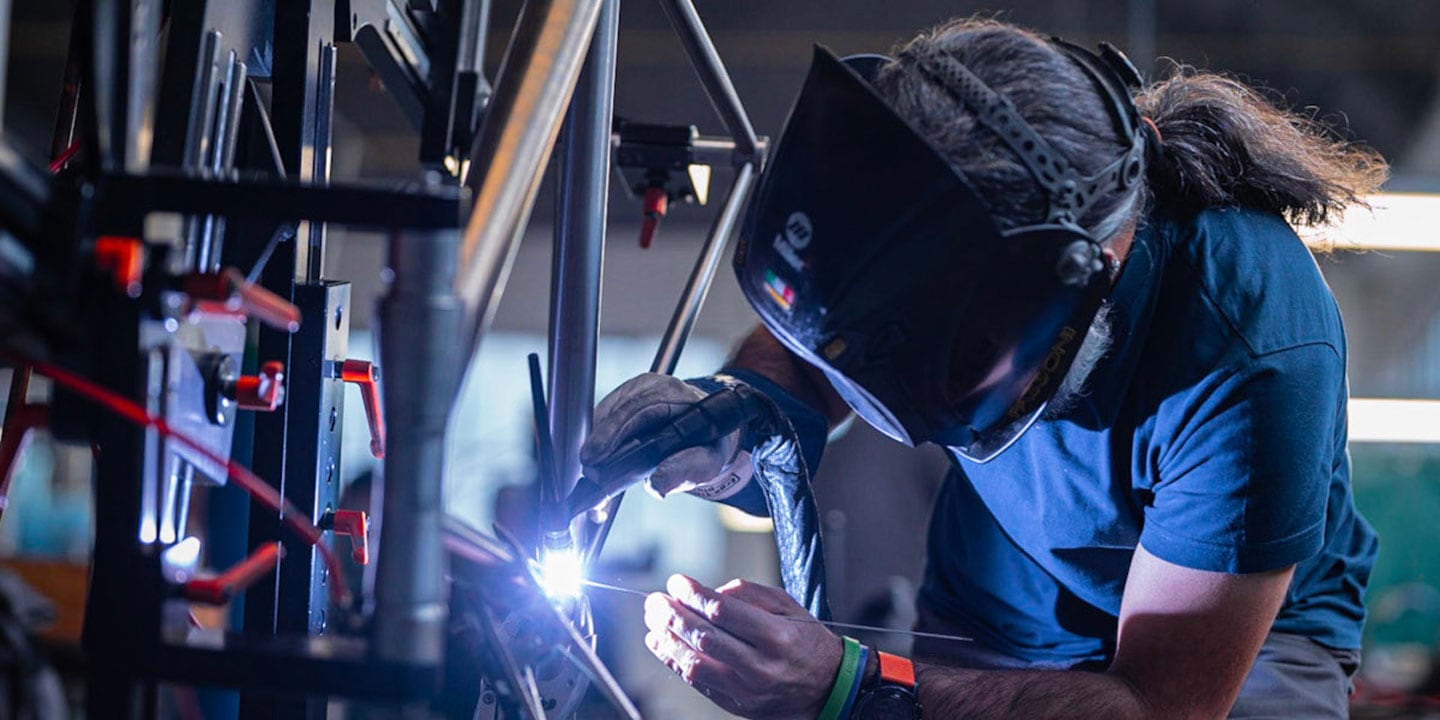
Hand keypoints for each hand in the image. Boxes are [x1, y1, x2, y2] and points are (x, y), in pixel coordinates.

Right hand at [581, 373, 742, 497]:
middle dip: (598, 444)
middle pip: (615, 411)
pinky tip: (599, 465)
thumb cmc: (707, 442)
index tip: (594, 456)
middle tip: (589, 473)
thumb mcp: (707, 460)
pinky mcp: (622, 400)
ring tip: (595, 476)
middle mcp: (651, 387)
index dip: (611, 432)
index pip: (636, 408)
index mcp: (674, 395)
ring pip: (604, 416)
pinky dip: (599, 443)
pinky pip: (603, 419)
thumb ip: (685, 471)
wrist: (707, 429)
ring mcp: (634, 391)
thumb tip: (657, 486)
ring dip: (596, 447)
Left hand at [643, 574, 841, 719]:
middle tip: (656, 600)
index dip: (693, 594)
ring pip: (694, 663)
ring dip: (667, 640)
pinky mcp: (736, 704)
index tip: (677, 582)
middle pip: (704, 637)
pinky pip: (697, 683)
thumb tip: (709, 592)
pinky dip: (674, 661)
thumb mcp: (788, 606)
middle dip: (672, 615)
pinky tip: (661, 644)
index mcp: (776, 636)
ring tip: (653, 621)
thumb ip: (749, 594)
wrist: (827, 688)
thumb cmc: (806, 641)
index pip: (722, 611)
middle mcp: (760, 666)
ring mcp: (746, 689)